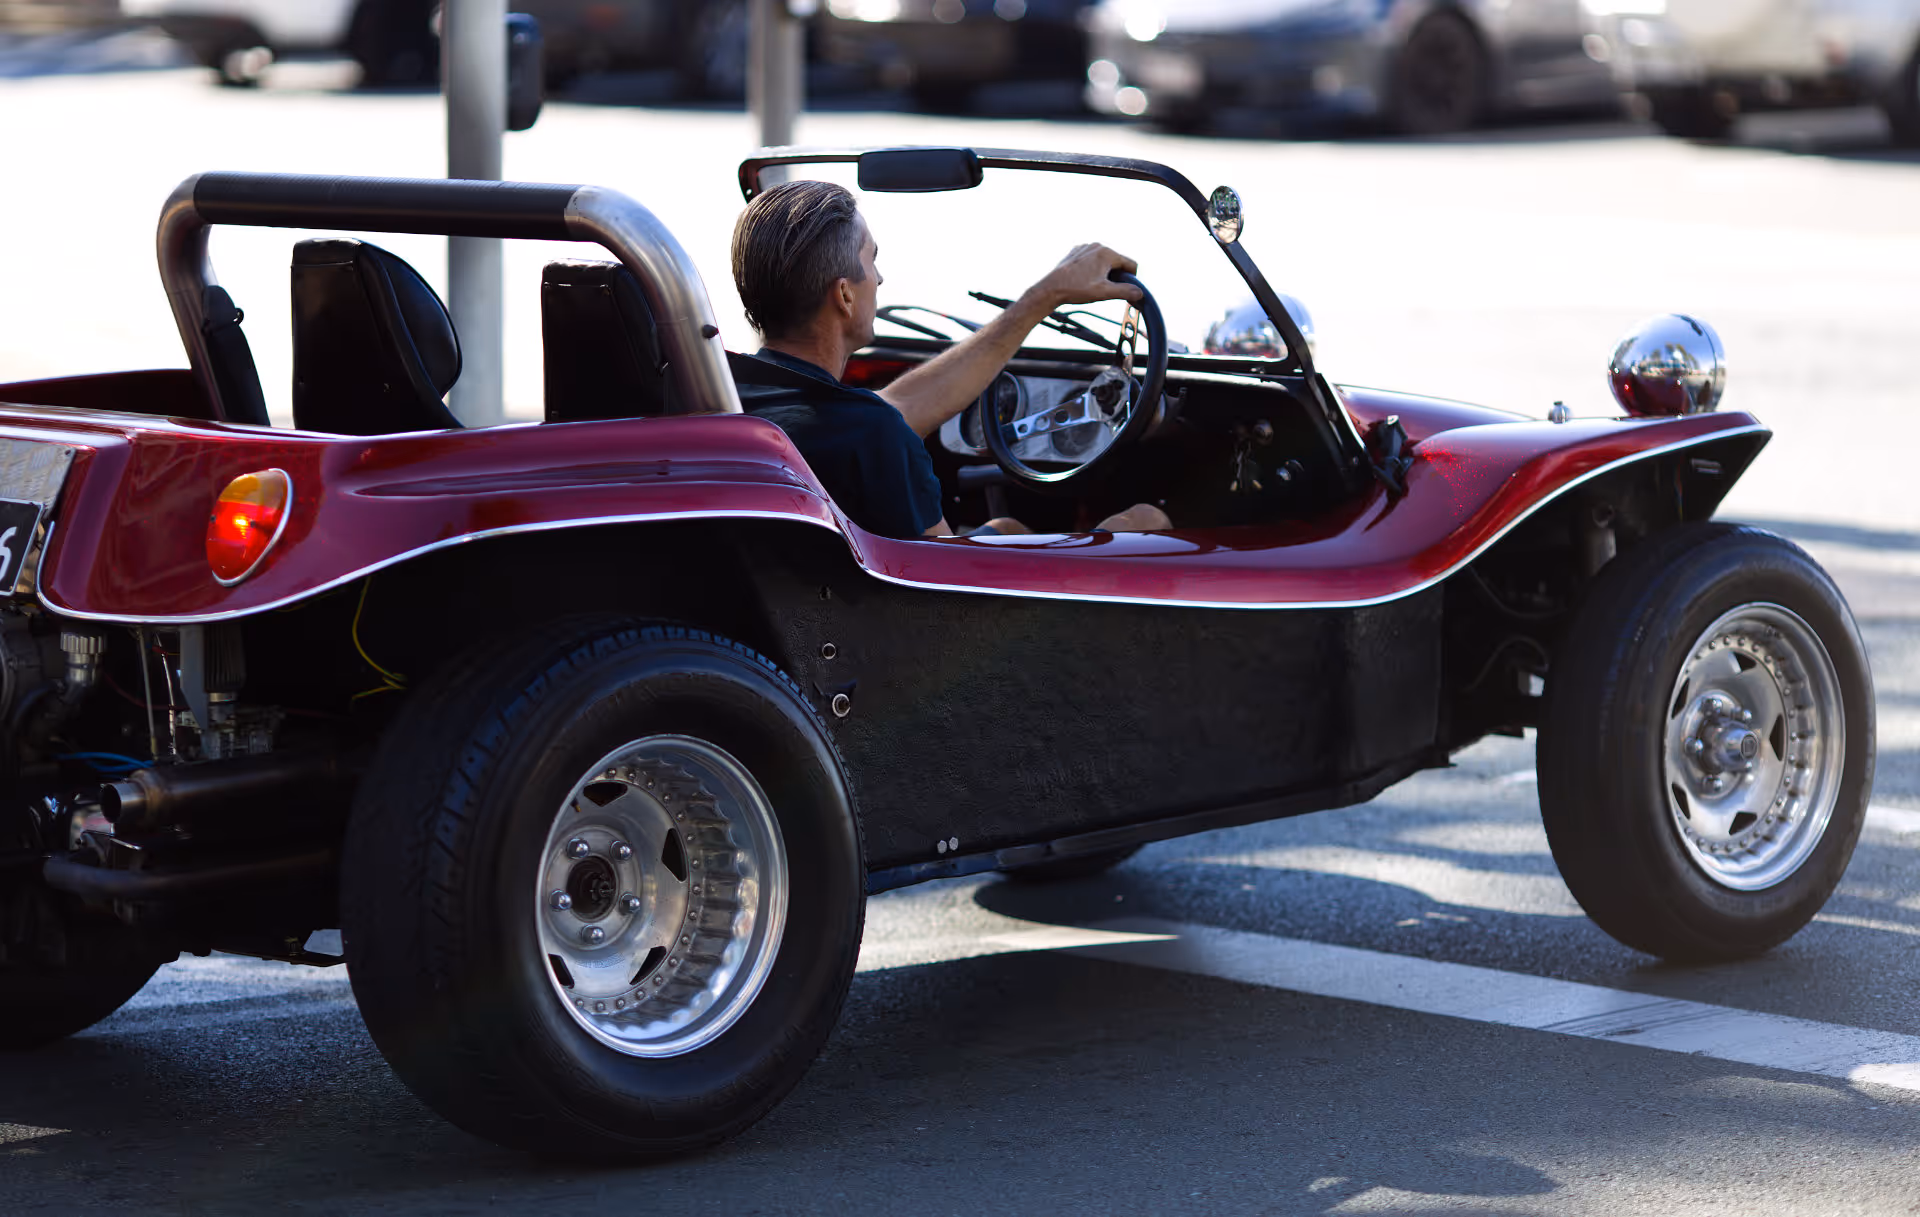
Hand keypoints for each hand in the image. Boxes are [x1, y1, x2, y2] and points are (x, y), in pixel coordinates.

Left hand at [1027, 243, 1141, 309]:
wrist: (1050, 289)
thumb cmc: (1076, 289)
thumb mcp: (1104, 293)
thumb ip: (1125, 292)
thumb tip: (1139, 293)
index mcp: (1107, 253)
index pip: (1131, 264)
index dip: (1132, 279)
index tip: (1126, 290)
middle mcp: (1097, 245)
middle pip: (1117, 262)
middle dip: (1116, 276)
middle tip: (1105, 290)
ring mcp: (1085, 247)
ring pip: (1104, 260)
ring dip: (1104, 273)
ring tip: (1092, 285)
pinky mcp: (1076, 252)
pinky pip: (1092, 260)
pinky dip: (1092, 269)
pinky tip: (1083, 279)